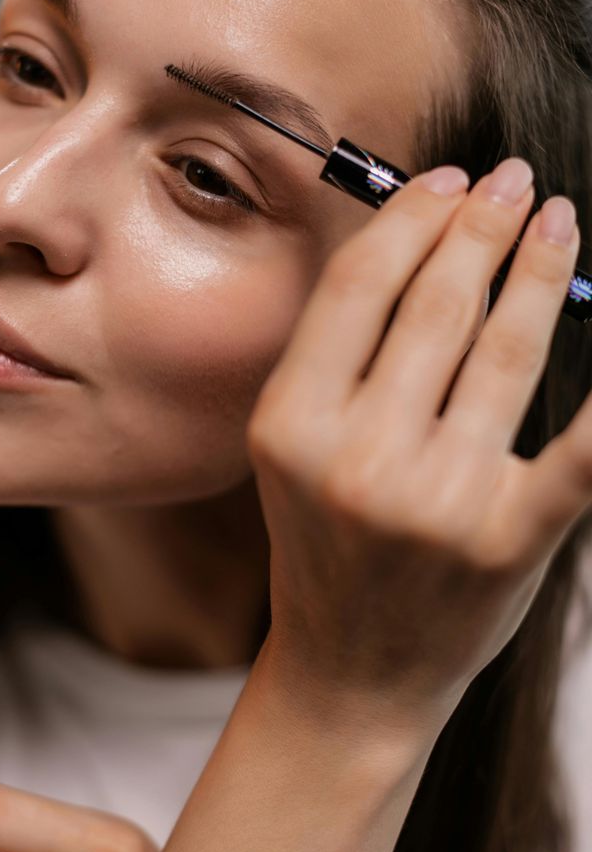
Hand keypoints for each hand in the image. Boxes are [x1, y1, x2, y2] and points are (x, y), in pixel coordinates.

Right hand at [246, 158, 588, 737]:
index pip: (358, 288)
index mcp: (290, 425)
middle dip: (483, 226)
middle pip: (435, 305)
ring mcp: (436, 502)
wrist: (353, 671)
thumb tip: (421, 244)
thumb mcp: (295, 451)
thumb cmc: (327, 549)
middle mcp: (356, 458)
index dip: (411, 218)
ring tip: (557, 225)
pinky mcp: (510, 542)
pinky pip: (581, 449)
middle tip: (514, 182)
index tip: (448, 179)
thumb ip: (338, 359)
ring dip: (541, 271)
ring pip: (506, 351)